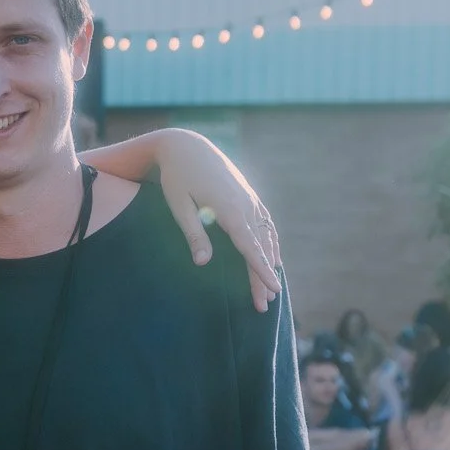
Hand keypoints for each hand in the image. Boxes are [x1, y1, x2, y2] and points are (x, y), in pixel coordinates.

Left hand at [153, 131, 280, 311]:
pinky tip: (273, 256)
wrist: (186, 145)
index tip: (271, 290)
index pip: (249, 247)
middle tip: (265, 304)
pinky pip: (265, 223)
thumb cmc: (176, 177)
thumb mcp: (179, 206)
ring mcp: (250, 199)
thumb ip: (193, 234)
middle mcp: (246, 204)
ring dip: (269, 262)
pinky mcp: (248, 195)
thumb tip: (204, 263)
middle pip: (260, 247)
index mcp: (229, 209)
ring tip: (270, 288)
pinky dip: (271, 242)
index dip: (260, 271)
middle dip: (263, 276)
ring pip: (267, 236)